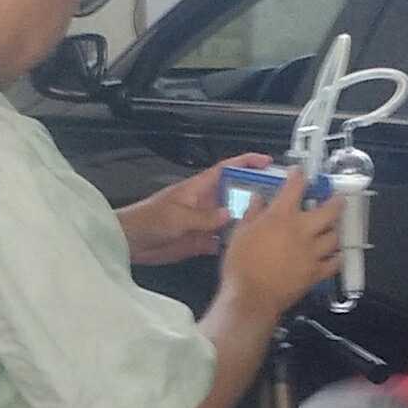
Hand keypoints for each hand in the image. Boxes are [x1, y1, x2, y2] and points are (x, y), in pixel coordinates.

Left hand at [117, 153, 273, 266]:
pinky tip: (244, 246)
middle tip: (278, 198)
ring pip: (230, 218)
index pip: (227, 168)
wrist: (129, 242)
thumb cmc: (148, 220)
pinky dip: (231, 242)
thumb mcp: (178, 217)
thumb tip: (229, 214)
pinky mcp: (198, 241)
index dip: (247, 162)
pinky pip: (220, 240)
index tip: (267, 162)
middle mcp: (204, 203)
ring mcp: (202, 222)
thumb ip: (204, 217)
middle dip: (254, 193)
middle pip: (235, 193)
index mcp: (199, 188)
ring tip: (268, 224)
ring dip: (245, 220)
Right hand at [221, 168, 342, 319]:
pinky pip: (335, 263)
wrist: (251, 298)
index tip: (300, 173)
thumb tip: (259, 199)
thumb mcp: (239, 234)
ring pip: (335, 236)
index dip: (300, 176)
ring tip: (331, 229)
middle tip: (336, 199)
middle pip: (330, 210)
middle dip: (336, 201)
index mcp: (281, 216)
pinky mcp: (316, 273)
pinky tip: (333, 256)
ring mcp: (312, 252)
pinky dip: (336, 257)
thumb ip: (252, 214)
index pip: (295, 186)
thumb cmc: (241, 266)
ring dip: (334, 231)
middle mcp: (302, 230)